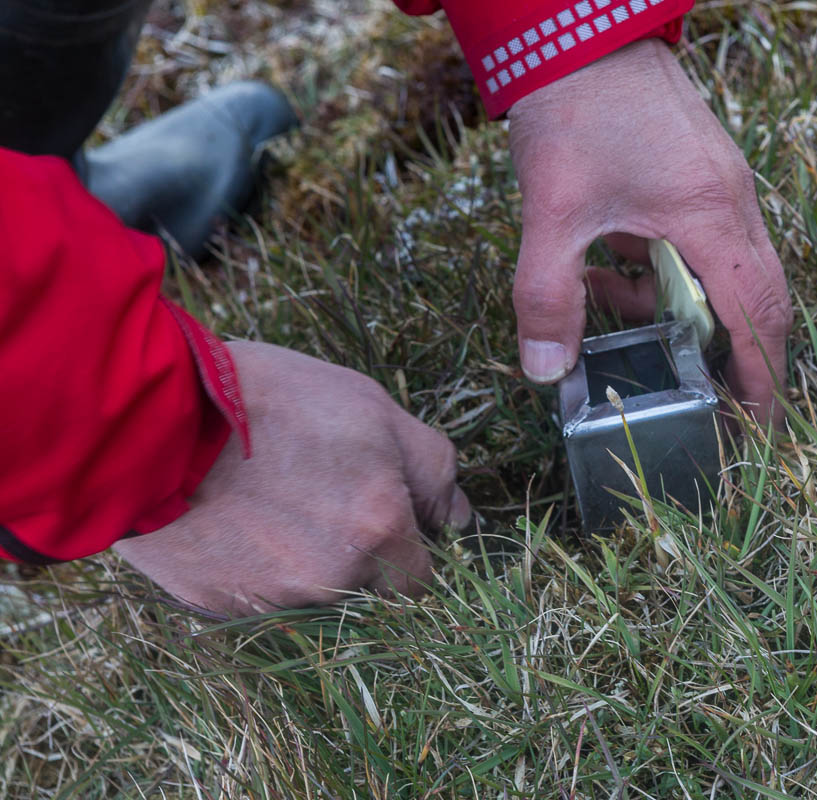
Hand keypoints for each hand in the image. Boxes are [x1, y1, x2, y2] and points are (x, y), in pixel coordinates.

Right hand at [114, 342, 470, 615]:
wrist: (149, 420)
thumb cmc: (266, 399)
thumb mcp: (370, 406)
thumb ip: (431, 467)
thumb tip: (463, 517)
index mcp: (379, 529)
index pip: (420, 577)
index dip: (406, 544)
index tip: (385, 514)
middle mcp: (334, 578)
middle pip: (366, 586)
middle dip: (357, 551)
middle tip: (318, 494)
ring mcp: (274, 599)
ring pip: (312, 590)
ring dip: (303, 555)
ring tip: (267, 495)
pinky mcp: (220, 606)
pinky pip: (258, 594)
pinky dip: (255, 564)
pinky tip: (234, 516)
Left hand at [508, 39, 791, 424]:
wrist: (580, 30)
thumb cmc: (576, 109)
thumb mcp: (553, 211)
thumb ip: (547, 295)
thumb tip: (546, 370)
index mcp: (711, 215)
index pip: (758, 316)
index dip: (763, 378)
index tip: (762, 427)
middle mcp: (732, 202)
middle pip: (757, 298)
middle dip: (736, 356)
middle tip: (713, 403)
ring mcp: (721, 184)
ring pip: (724, 270)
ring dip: (679, 306)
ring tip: (619, 315)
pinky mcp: (699, 173)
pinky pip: (700, 241)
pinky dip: (664, 269)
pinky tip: (612, 264)